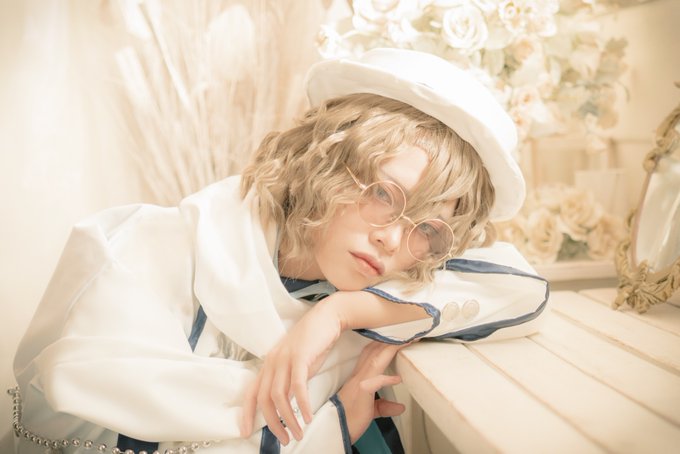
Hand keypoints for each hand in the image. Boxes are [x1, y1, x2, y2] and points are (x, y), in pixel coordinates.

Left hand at [240, 299, 342, 444]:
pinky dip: (302, 404)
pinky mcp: (301, 356)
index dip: (246, 413)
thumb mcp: (297, 364)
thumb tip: (287, 405)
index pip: (251, 391)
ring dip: (288, 418)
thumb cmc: (313, 342)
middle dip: (272, 423)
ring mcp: (285, 358)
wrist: (327, 317)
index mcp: (269, 364)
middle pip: (264, 398)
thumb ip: (289, 382)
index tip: (246, 432)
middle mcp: (273, 361)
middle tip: (284, 440)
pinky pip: (298, 386)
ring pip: (279, 395)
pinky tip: (307, 417)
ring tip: (298, 433)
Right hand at [337, 341, 407, 442]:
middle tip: (405, 331)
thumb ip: (383, 406)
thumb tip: (400, 407)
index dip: (382, 345)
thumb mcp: (369, 411)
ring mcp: (360, 384)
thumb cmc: (347, 421)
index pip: (370, 356)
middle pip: (374, 352)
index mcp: (358, 379)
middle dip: (389, 340)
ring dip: (391, 350)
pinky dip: (387, 379)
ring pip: (376, 361)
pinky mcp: (362, 394)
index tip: (395, 337)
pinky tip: (397, 378)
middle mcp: (358, 378)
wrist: (333, 432)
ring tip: (405, 342)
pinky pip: (375, 383)